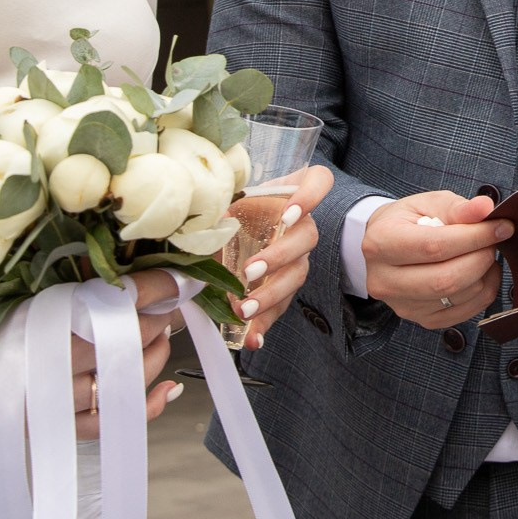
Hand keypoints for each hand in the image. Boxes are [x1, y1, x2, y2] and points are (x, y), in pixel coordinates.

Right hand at [0, 269, 183, 435]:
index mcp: (41, 312)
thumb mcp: (14, 285)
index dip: (157, 285)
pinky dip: (141, 408)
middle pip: (126, 339)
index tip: (183, 274)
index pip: (116, 297)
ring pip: (121, 381)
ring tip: (159, 337)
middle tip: (171, 303)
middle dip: (158, 319)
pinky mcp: (45, 423)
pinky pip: (104, 422)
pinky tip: (166, 389)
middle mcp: (47, 356)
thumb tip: (126, 267)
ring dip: (151, 358)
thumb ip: (65, 279)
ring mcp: (48, 395)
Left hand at [229, 165, 332, 349]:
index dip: (311, 195)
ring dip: (271, 295)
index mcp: (287, 195)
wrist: (226, 235)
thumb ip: (217, 208)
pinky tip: (252, 337)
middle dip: (280, 257)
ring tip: (244, 309)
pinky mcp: (283, 286)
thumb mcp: (222, 204)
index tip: (289, 214)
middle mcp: (299, 225)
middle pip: (307, 237)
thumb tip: (199, 221)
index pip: (318, 181)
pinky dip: (265, 323)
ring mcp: (295, 257)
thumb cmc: (230, 211)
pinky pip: (281, 305)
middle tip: (251, 272)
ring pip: (296, 275)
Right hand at [362, 191, 510, 327]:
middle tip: (494, 241)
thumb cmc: (410, 220)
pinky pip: (464, 312)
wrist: (388, 248)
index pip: (434, 246)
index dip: (474, 237)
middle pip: (446, 279)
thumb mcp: (429, 203)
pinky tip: (480, 272)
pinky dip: (483, 291)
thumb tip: (486, 208)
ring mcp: (403, 306)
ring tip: (484, 252)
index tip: (501, 227)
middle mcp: (385, 280)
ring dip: (484, 274)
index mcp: (381, 243)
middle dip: (481, 258)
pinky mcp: (422, 320)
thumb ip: (458, 207)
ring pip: (458, 296)